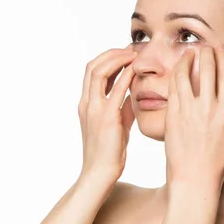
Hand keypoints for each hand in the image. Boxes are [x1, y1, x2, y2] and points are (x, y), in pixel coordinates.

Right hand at [78, 46, 137, 181]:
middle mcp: (87, 104)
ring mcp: (94, 110)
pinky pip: (116, 90)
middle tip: (129, 49)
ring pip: (99, 72)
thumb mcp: (116, 126)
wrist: (99, 173)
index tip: (123, 54)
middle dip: (111, 53)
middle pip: (92, 66)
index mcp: (86, 105)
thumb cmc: (109, 154)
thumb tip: (133, 96)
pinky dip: (126, 76)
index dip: (106, 59)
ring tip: (132, 55)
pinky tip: (137, 70)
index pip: (91, 72)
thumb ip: (122, 109)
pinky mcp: (107, 118)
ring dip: (117, 59)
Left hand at [164, 45, 223, 188]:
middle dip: (206, 52)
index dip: (222, 57)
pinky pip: (172, 89)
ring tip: (188, 54)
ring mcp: (189, 112)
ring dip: (186, 59)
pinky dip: (174, 75)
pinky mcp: (172, 117)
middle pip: (207, 69)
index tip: (219, 48)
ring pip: (185, 74)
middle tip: (204, 46)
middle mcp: (209, 108)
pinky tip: (176, 71)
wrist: (194, 177)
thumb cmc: (219, 160)